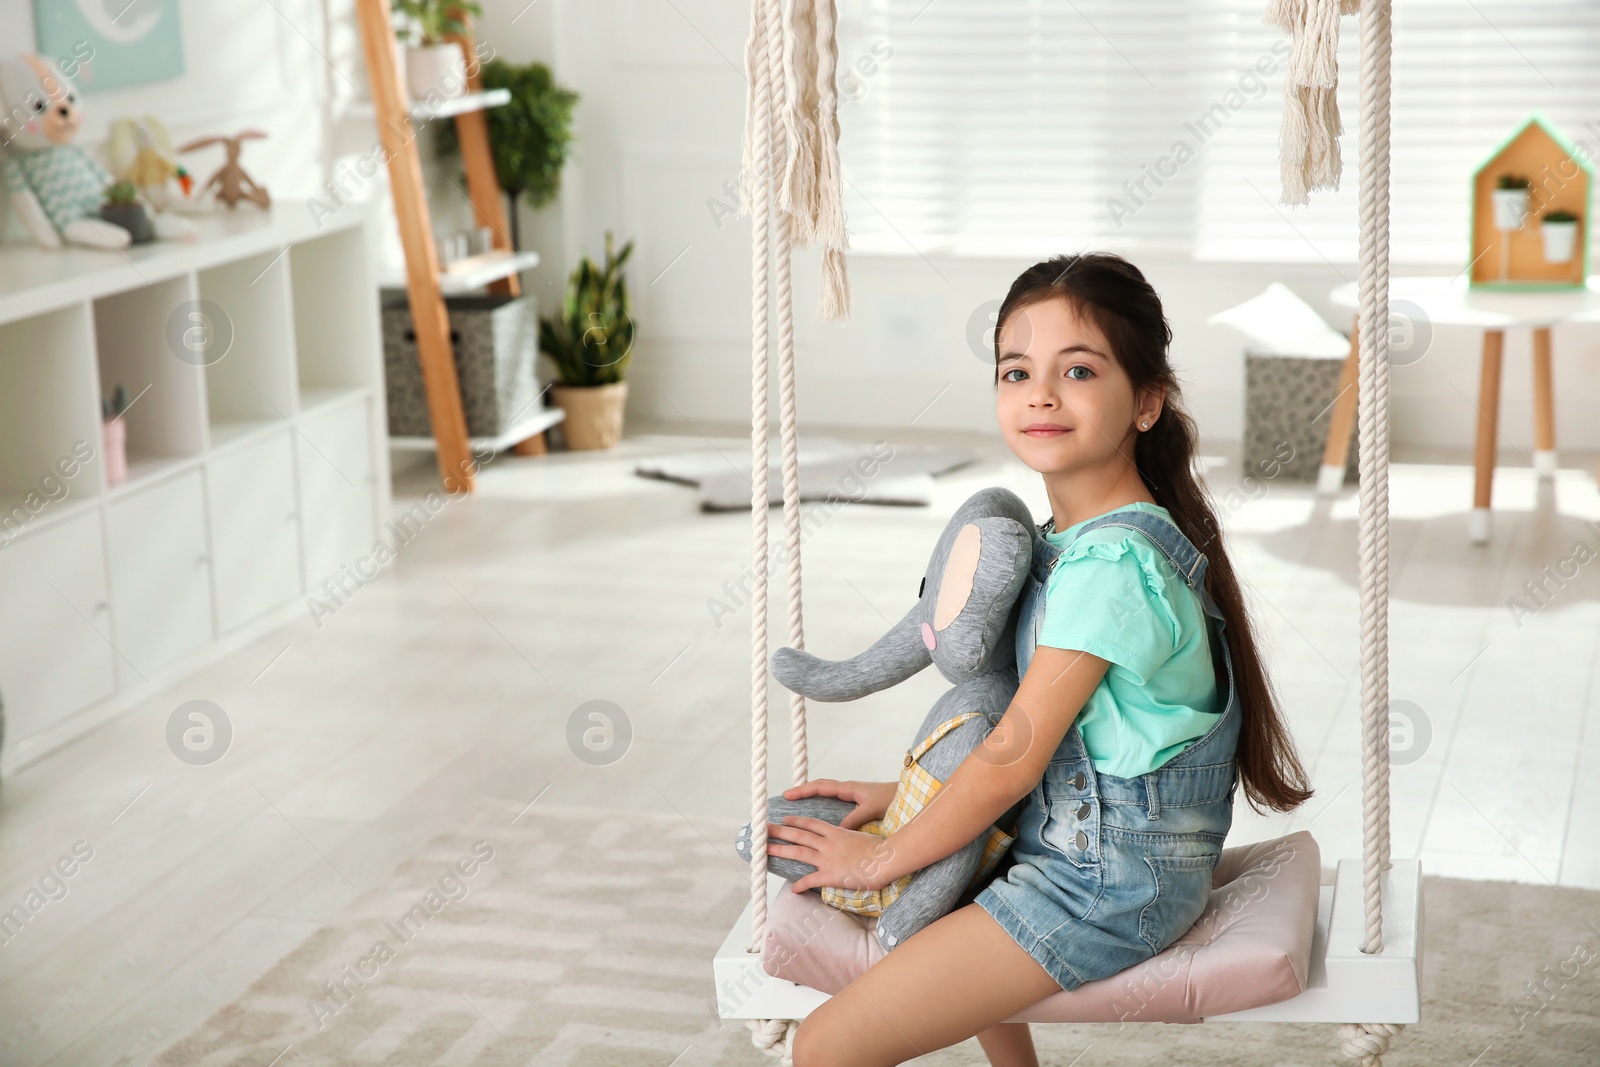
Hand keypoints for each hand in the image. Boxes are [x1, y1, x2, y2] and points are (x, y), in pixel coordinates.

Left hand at [766, 816, 899, 893]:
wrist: (884, 860)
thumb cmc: (879, 849)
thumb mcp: (862, 836)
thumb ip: (851, 837)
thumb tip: (850, 840)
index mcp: (836, 832)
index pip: (811, 824)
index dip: (797, 821)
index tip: (785, 819)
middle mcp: (828, 843)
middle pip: (799, 835)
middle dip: (780, 831)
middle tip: (765, 829)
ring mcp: (827, 859)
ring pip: (799, 852)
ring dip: (781, 850)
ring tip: (766, 850)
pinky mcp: (830, 875)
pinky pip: (811, 880)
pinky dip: (800, 885)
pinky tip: (793, 889)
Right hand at [782, 778, 897, 829]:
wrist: (905, 795)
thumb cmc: (890, 799)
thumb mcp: (871, 809)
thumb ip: (855, 818)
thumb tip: (837, 829)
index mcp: (848, 788)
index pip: (820, 786)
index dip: (803, 790)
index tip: (788, 794)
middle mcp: (847, 789)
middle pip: (819, 786)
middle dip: (803, 790)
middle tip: (786, 797)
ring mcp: (851, 793)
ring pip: (826, 791)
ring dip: (811, 794)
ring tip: (796, 803)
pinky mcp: (856, 800)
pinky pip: (834, 798)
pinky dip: (823, 801)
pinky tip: (820, 812)